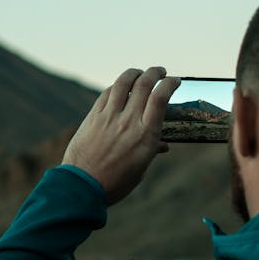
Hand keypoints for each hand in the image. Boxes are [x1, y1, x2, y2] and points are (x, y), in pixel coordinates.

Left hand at [62, 67, 180, 204]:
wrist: (83, 187)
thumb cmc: (116, 183)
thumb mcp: (141, 169)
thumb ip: (152, 150)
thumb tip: (163, 145)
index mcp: (146, 136)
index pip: (160, 98)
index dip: (170, 84)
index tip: (175, 81)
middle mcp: (129, 122)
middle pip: (144, 84)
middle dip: (155, 73)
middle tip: (161, 72)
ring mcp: (109, 117)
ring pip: (123, 83)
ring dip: (134, 73)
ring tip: (140, 73)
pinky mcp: (93, 118)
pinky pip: (106, 94)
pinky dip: (117, 87)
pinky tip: (120, 87)